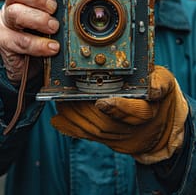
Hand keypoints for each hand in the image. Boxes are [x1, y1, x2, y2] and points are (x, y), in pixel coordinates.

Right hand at [0, 0, 59, 82]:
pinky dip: (38, 44)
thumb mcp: (48, 18)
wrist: (25, 62)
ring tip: (54, 27)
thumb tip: (72, 2)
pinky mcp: (6, 43)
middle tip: (54, 8)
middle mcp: (11, 8)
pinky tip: (52, 47)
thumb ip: (54, 8)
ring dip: (38, 19)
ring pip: (15, 13)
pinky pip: (21, 41)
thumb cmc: (38, 35)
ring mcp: (6, 25)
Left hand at [51, 66, 187, 163]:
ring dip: (76, 119)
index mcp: (151, 110)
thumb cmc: (160, 95)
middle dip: (86, 111)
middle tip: (68, 97)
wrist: (162, 121)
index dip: (118, 107)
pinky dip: (74, 129)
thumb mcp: (165, 83)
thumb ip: (159, 83)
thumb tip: (152, 86)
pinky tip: (59, 120)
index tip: (101, 102)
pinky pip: (92, 137)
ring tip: (61, 103)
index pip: (136, 112)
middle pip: (109, 123)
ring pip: (98, 132)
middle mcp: (135, 129)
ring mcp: (123, 138)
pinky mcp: (112, 141)